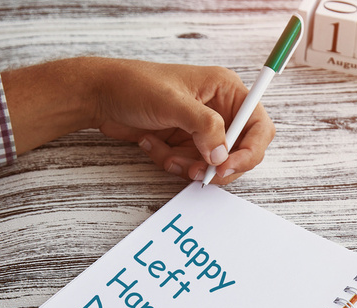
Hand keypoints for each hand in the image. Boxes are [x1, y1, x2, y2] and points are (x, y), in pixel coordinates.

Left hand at [2, 57, 275, 183]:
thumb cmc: (134, 85)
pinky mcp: (185, 142)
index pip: (257, 125)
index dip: (250, 150)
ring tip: (165, 154)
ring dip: (188, 165)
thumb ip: (204, 127)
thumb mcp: (173, 102)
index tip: (228, 165)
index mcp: (225, 90)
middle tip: (197, 172)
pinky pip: (189, 165)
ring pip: (212, 163)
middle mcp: (219, 110)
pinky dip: (171, 162)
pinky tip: (152, 145)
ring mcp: (201, 129)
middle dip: (216, 165)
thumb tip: (222, 153)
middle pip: (239, 151)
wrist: (99, 96)